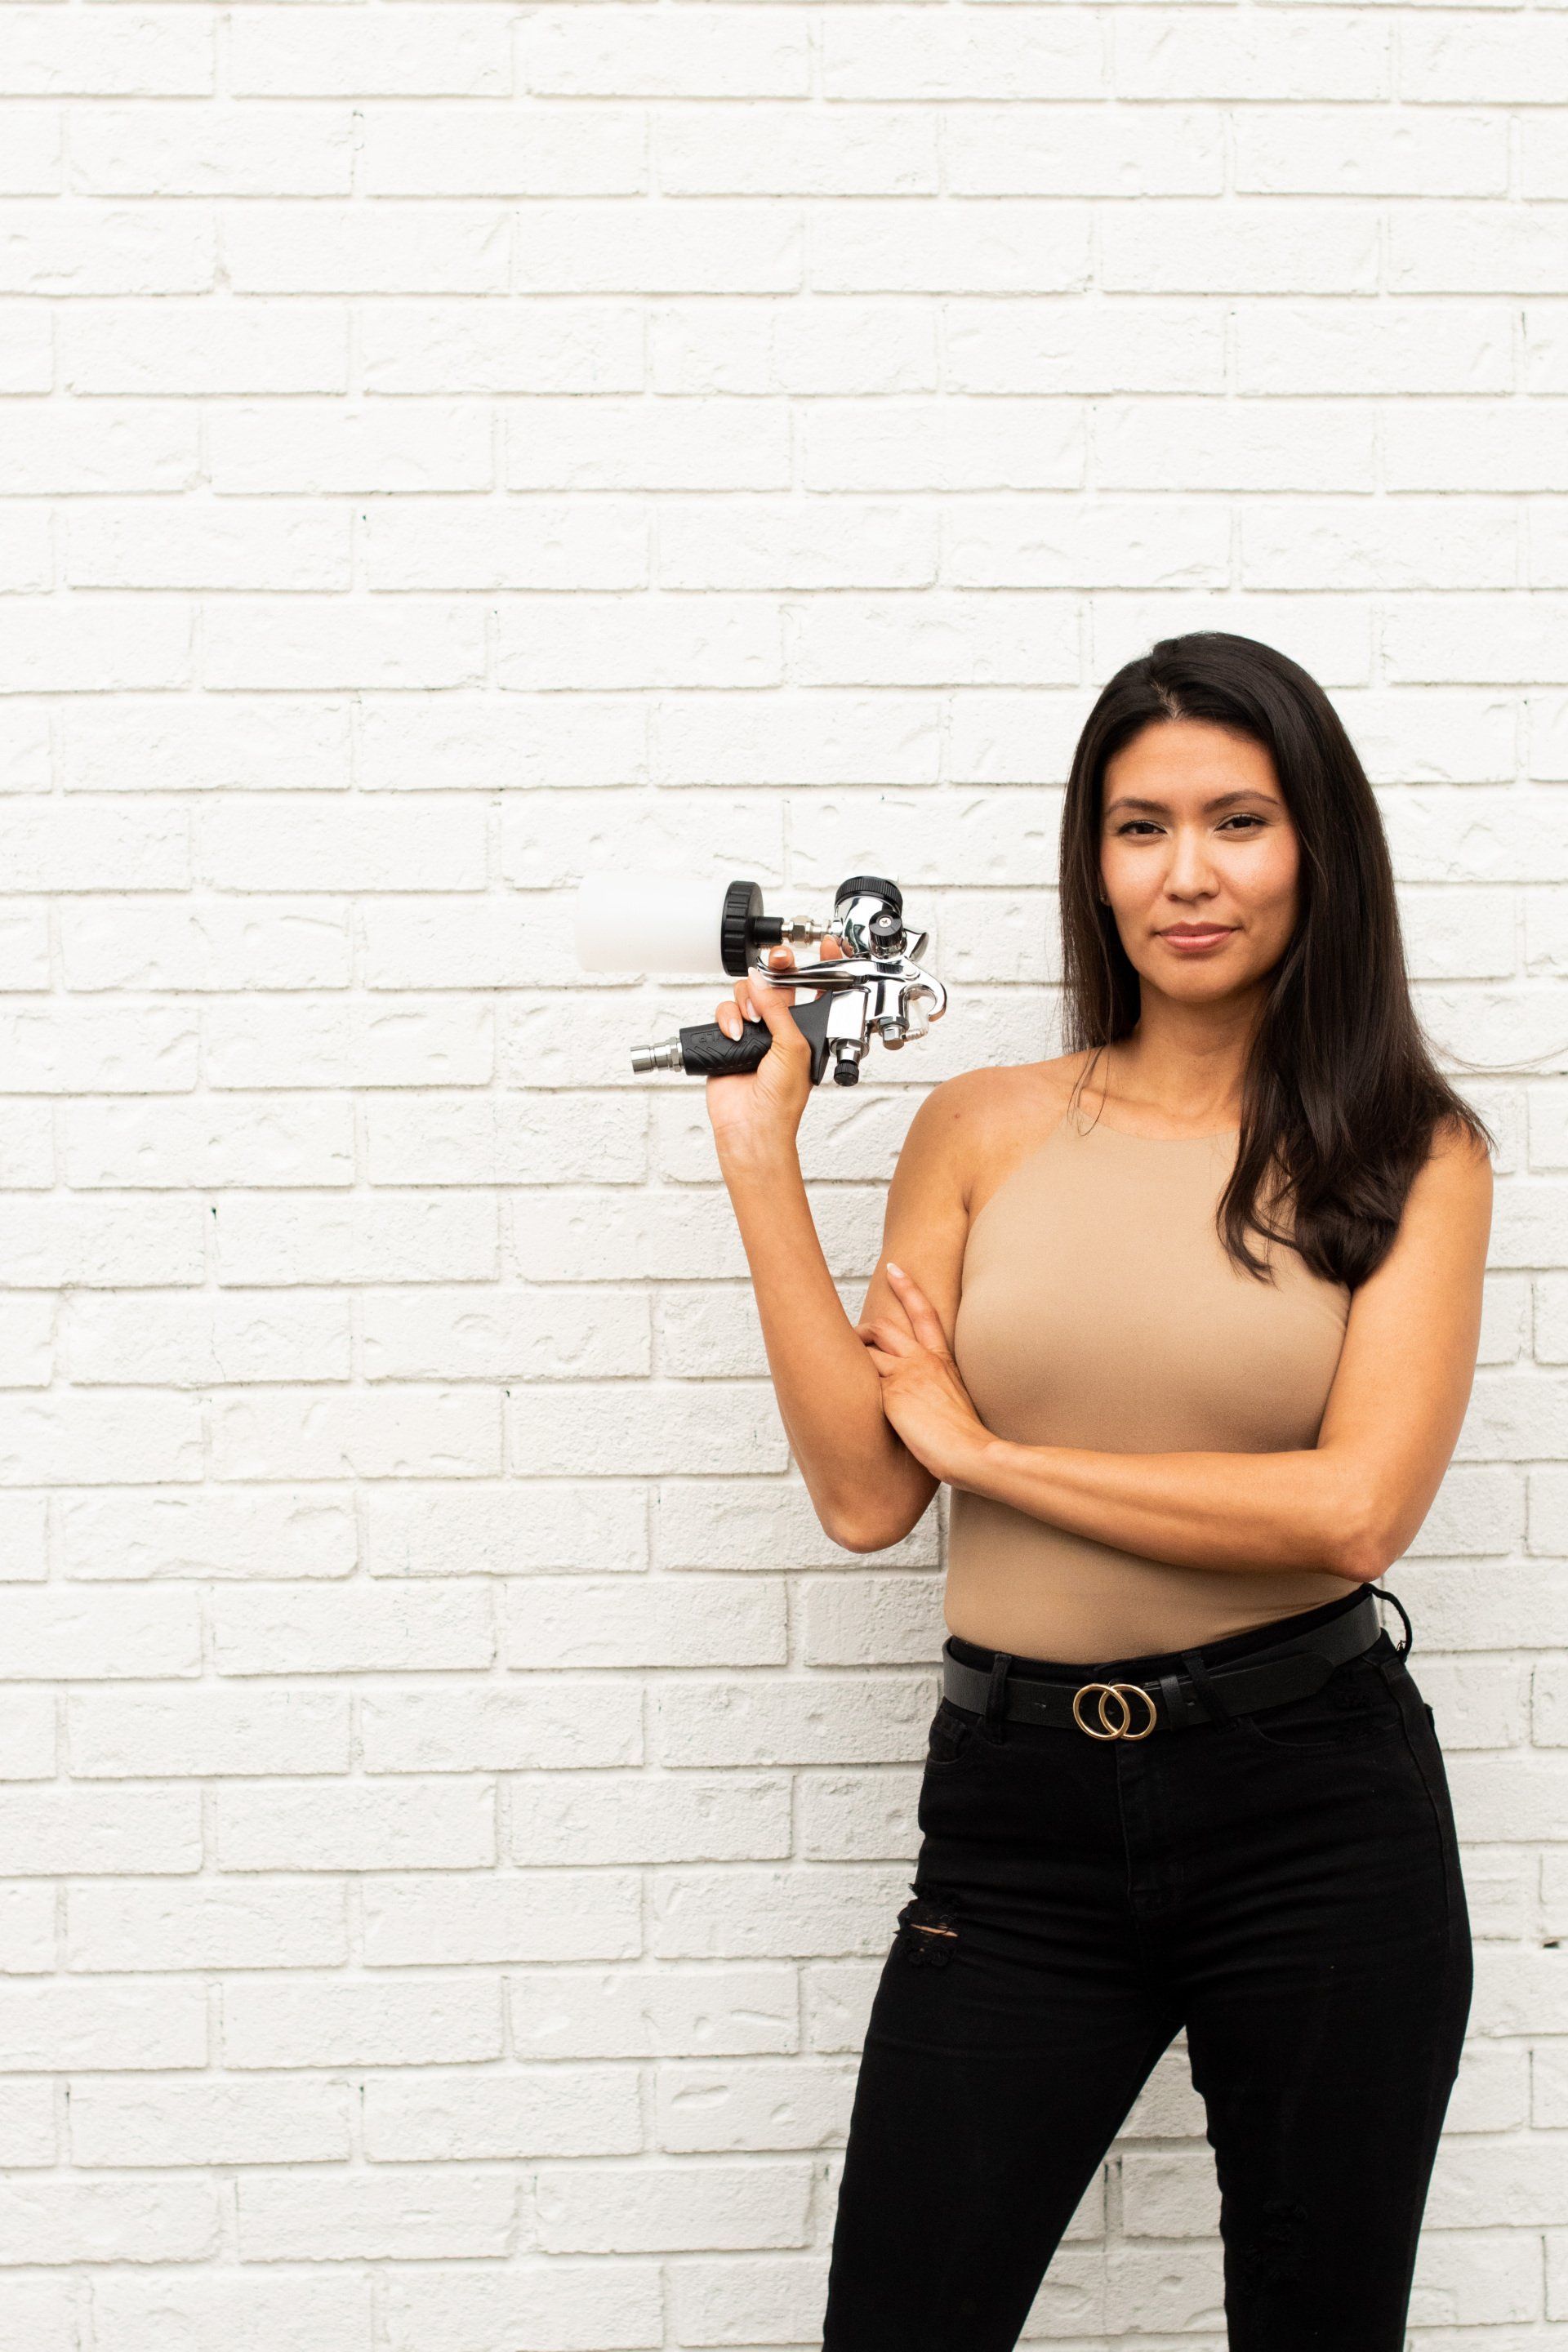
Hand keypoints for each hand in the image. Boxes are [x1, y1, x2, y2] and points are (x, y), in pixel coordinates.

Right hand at [704, 936, 846, 1161]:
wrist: (751, 1127)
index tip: (823, 946)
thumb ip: (778, 1010)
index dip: (820, 966)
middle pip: (773, 983)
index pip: (815, 990)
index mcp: (804, 1030)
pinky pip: (723, 1013)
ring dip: (746, 1003)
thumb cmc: (781, 1102)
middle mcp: (779, 1029)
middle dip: (773, 972)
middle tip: (776, 963)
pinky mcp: (728, 1041)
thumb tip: (761, 981)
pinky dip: (727, 1020)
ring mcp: (753, 1034)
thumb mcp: (792, 1047)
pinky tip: (735, 1036)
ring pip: (745, 994)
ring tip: (751, 1024)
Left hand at [855, 1263, 991, 1487]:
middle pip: (883, 1327)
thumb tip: (920, 1400)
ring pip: (865, 1351)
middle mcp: (922, 1360)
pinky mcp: (891, 1393)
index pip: (924, 1313)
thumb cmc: (965, 1439)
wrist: (971, 1453)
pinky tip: (838, 1401)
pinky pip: (860, 1379)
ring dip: (849, 1359)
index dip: (908, 1288)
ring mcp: (905, 1374)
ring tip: (836, 1377)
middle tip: (851, 1343)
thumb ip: (935, 1391)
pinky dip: (848, 1385)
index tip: (894, 1268)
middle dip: (862, 1331)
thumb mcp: (954, 1404)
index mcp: (942, 1362)